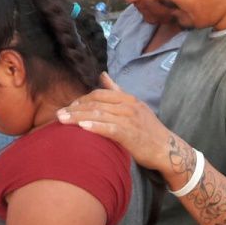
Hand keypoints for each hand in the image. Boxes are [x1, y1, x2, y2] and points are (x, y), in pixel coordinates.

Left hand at [56, 74, 174, 174]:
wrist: (167, 149)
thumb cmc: (148, 130)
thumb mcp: (133, 106)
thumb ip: (116, 91)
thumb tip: (102, 74)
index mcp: (127, 99)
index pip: (99, 94)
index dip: (81, 100)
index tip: (69, 107)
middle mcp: (128, 106)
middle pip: (96, 104)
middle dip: (75, 109)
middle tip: (58, 114)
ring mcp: (129, 120)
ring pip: (99, 115)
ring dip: (78, 117)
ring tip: (62, 120)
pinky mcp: (130, 134)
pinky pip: (109, 128)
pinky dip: (95, 127)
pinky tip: (82, 128)